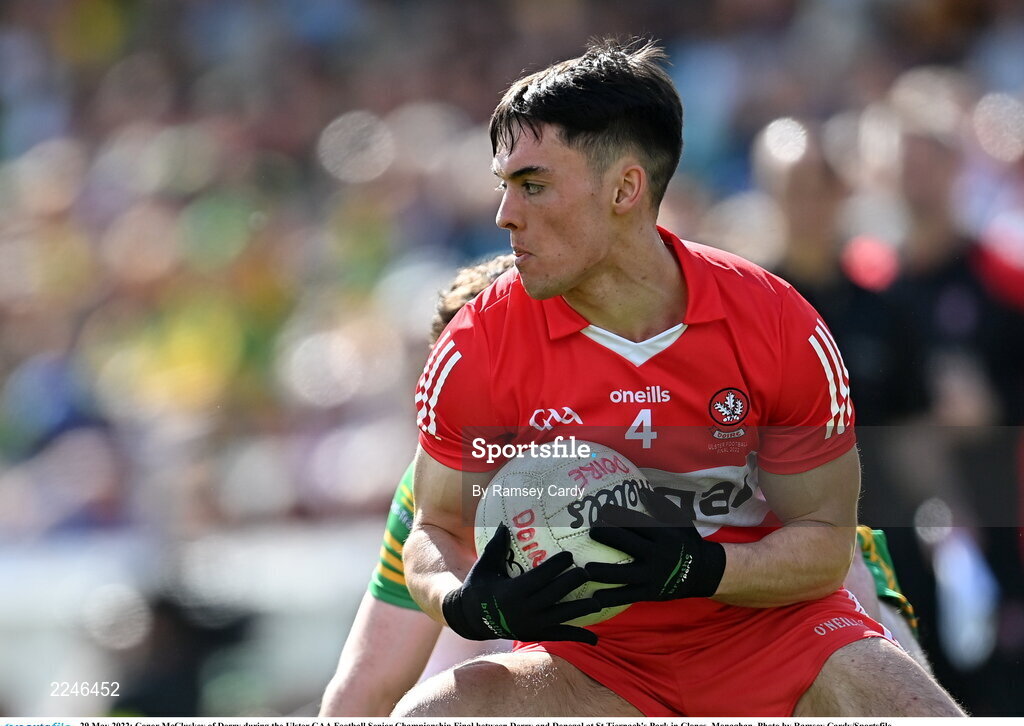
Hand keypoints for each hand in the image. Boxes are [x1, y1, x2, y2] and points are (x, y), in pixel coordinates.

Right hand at [442, 524, 600, 643]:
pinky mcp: (536, 635)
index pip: (539, 578)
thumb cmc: (478, 588)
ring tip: (599, 602)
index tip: (569, 555)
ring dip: (581, 610)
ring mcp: (531, 625)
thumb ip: (496, 547)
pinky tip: (596, 637)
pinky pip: (560, 635)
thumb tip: (503, 524)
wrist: (470, 621)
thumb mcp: (484, 567)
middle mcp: (524, 610)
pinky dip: (578, 635)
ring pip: (561, 616)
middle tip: (588, 571)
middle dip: (572, 583)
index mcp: (512, 592)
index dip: (555, 567)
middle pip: (554, 595)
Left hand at [585, 488, 725, 607]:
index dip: (618, 516)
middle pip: (628, 544)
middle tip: (591, 531)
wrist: (702, 572)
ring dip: (604, 571)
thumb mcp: (679, 521)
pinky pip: (628, 596)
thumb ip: (660, 506)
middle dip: (607, 536)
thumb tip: (641, 491)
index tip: (602, 511)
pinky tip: (595, 598)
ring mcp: (653, 576)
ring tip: (585, 569)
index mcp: (663, 535)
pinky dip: (612, 597)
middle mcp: (657, 555)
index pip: (637, 523)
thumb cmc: (685, 542)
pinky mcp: (651, 593)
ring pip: (625, 574)